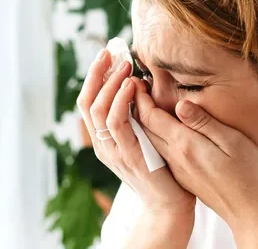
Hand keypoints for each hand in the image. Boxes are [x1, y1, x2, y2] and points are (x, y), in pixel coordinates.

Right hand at [76, 49, 195, 220]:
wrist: (170, 205)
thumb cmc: (163, 168)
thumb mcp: (147, 137)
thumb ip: (139, 117)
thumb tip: (140, 85)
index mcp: (105, 139)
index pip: (89, 102)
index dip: (94, 76)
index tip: (106, 53)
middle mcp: (104, 145)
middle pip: (87, 102)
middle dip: (97, 74)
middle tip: (111, 52)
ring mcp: (114, 152)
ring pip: (99, 111)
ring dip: (110, 84)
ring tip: (125, 65)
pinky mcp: (129, 157)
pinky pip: (118, 125)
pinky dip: (122, 102)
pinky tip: (131, 86)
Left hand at [135, 95, 257, 246]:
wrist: (251, 212)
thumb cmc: (249, 174)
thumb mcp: (232, 142)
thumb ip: (205, 123)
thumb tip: (181, 104)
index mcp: (186, 146)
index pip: (152, 118)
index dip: (141, 97)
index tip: (136, 79)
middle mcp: (176, 158)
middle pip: (145, 129)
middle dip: (136, 106)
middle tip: (132, 85)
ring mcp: (178, 169)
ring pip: (150, 141)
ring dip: (142, 121)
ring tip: (141, 102)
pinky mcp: (184, 177)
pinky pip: (160, 152)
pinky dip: (153, 135)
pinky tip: (160, 128)